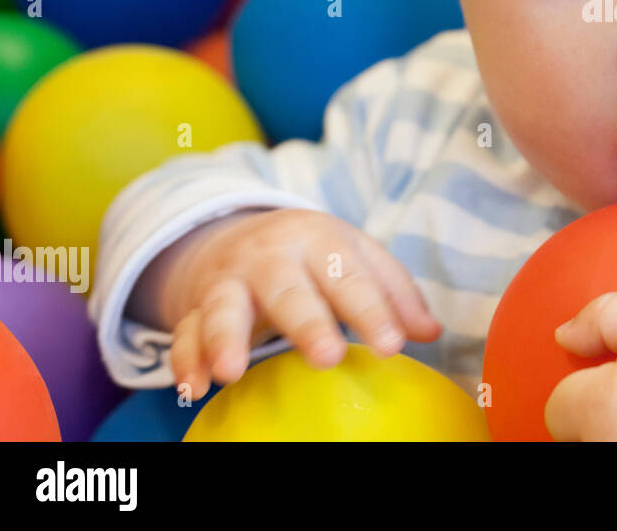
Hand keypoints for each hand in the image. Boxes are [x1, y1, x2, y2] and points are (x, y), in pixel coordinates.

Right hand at [163, 208, 441, 396]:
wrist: (244, 230)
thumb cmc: (317, 255)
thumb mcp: (357, 257)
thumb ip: (395, 293)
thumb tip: (431, 332)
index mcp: (320, 242)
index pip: (350, 277)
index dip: (372, 310)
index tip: (392, 345)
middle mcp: (271, 258)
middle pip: (289, 289)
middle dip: (307, 323)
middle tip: (328, 356)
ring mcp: (230, 281)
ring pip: (224, 306)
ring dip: (225, 337)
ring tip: (232, 372)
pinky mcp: (197, 306)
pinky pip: (186, 331)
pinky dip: (186, 358)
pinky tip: (193, 386)